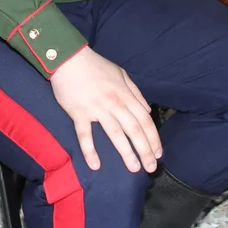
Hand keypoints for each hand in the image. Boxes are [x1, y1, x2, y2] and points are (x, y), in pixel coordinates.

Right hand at [50, 46, 161, 172]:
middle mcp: (114, 103)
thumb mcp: (121, 74)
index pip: (144, 120)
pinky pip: (85, 135)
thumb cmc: (96, 66)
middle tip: (151, 168)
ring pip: (115, 134)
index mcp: (125, 94)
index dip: (153, 138)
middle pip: (134, 130)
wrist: (69, 59)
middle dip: (145, 150)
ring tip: (134, 168)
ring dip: (126, 153)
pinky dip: (90, 151)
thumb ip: (135, 92)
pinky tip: (96, 166)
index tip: (158, 154)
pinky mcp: (78, 113)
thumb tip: (147, 110)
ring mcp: (96, 109)